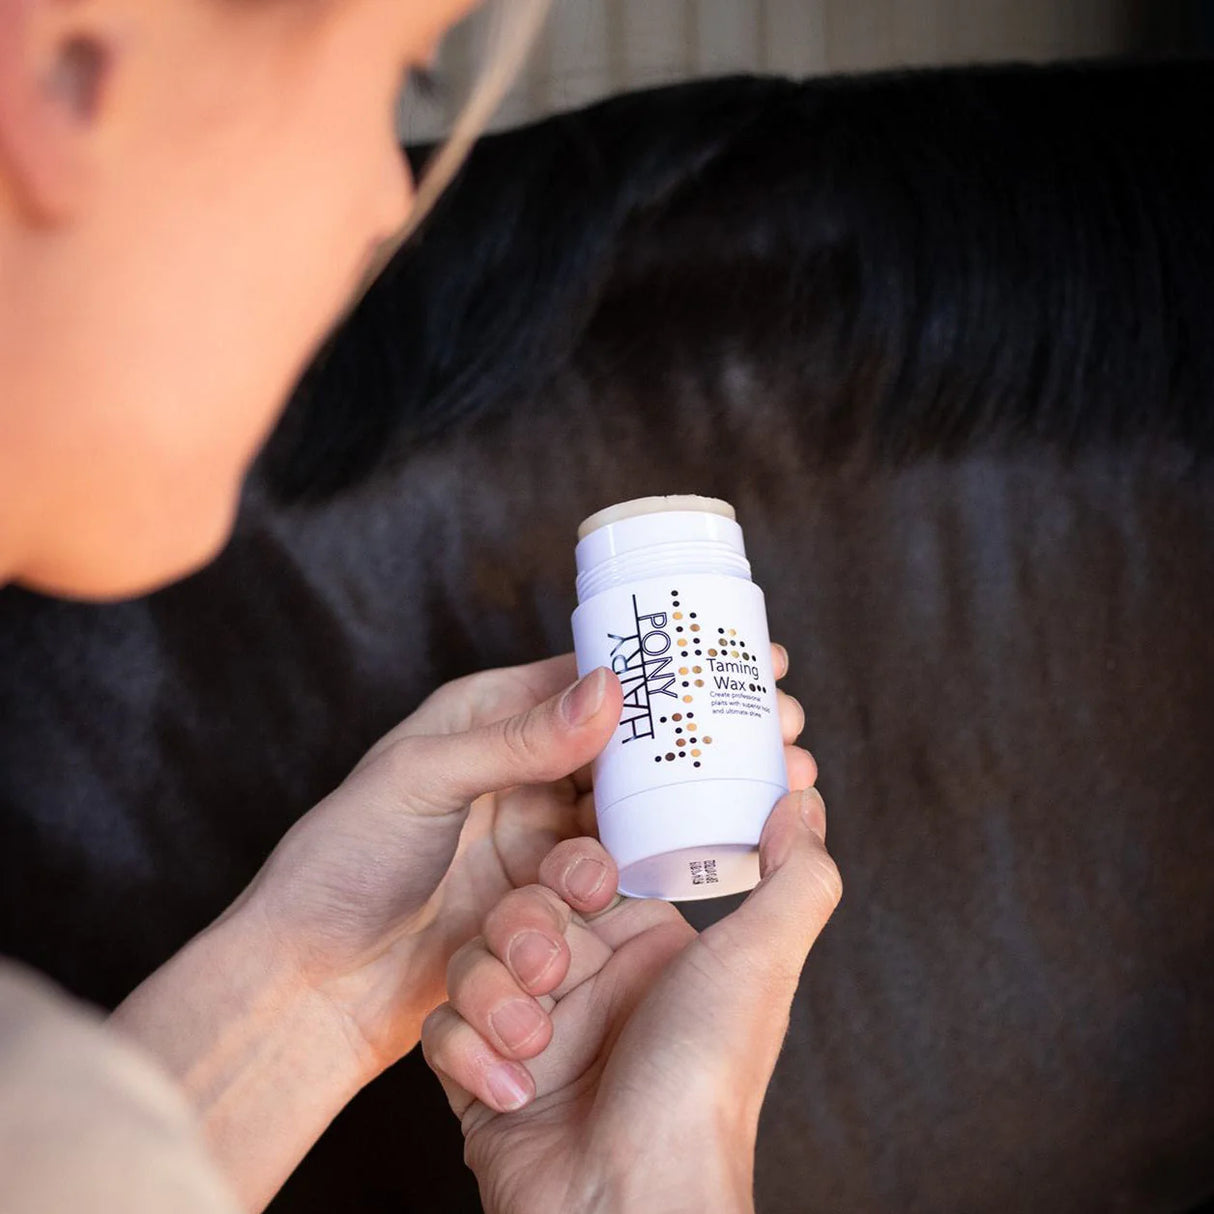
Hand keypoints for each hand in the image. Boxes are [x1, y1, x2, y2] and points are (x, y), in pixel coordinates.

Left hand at [237, 642, 805, 1070]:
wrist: (311, 981)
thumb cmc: (342, 862)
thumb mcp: (423, 779)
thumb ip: (516, 738)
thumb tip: (610, 690)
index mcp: (488, 717)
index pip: (591, 679)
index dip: (665, 669)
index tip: (735, 660)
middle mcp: (519, 769)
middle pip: (628, 742)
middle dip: (701, 733)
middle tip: (782, 727)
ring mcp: (533, 835)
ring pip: (630, 806)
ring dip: (694, 794)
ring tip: (768, 784)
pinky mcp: (542, 897)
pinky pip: (613, 867)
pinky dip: (658, 856)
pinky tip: (711, 846)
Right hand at [420, 799, 838, 1213]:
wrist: (632, 1207)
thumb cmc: (702, 1086)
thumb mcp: (762, 963)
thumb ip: (798, 875)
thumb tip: (807, 799)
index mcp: (646, 953)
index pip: (585, 872)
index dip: (572, 869)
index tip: (587, 886)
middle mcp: (589, 987)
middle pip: (519, 908)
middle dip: (523, 931)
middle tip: (552, 971)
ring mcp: (533, 1034)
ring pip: (473, 959)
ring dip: (493, 995)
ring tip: (535, 1043)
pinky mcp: (483, 1079)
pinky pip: (443, 1026)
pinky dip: (468, 1052)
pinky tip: (513, 1088)